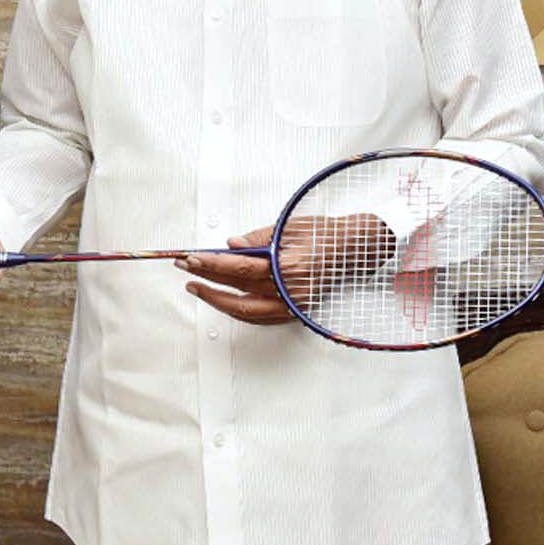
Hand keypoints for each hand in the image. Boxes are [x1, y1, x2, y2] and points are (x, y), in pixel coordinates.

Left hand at [183, 214, 398, 326]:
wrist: (357, 249)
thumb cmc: (326, 233)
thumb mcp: (289, 227)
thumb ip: (257, 238)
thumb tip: (230, 245)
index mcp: (288, 265)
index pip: (240, 267)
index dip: (212, 264)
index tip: (191, 257)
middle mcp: (290, 289)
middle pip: (239, 290)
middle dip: (208, 279)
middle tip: (186, 268)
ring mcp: (293, 304)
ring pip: (246, 311)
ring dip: (218, 301)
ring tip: (198, 288)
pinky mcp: (296, 311)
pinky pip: (260, 317)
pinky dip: (239, 310)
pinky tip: (224, 300)